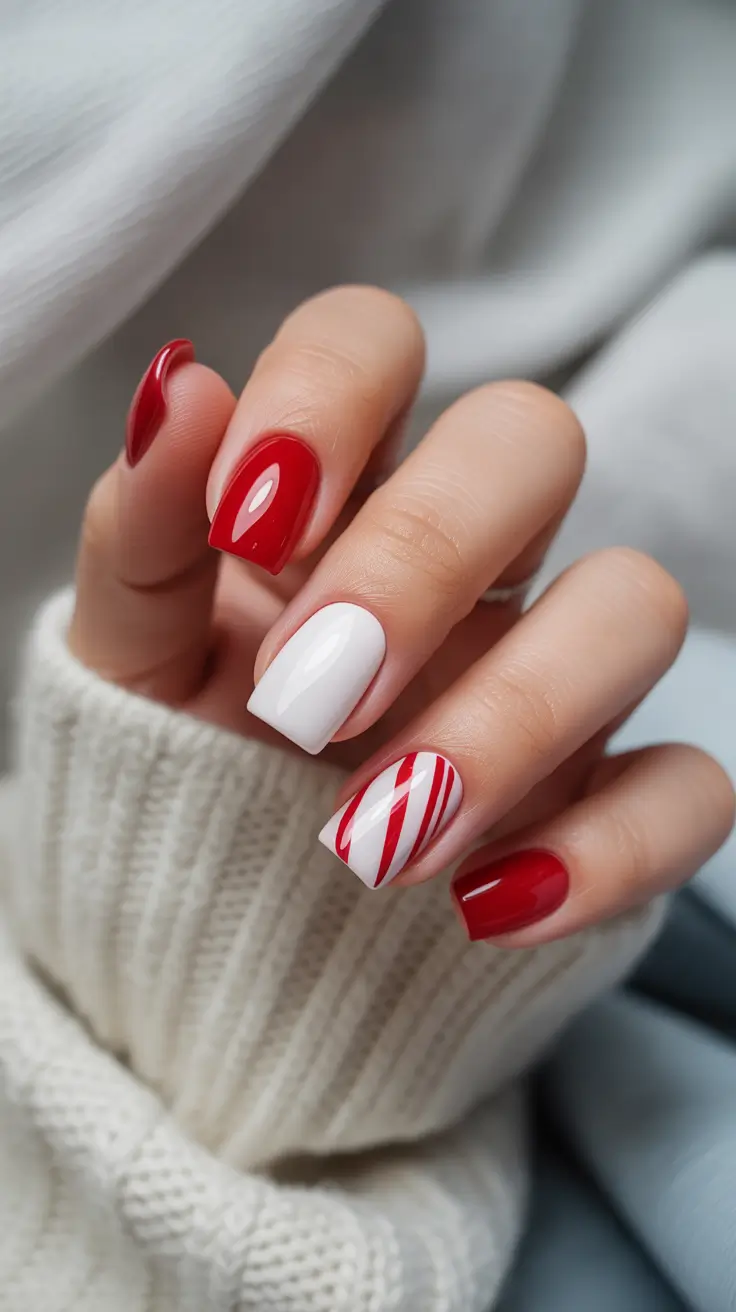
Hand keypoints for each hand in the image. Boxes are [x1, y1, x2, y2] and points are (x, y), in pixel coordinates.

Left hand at [69, 288, 733, 944]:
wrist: (219, 915)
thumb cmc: (179, 759)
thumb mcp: (130, 659)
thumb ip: (141, 534)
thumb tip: (178, 386)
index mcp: (340, 494)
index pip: (376, 341)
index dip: (326, 396)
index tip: (252, 524)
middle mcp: (467, 560)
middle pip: (532, 442)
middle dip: (421, 559)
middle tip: (306, 699)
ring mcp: (552, 670)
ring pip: (635, 608)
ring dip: (510, 722)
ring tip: (373, 841)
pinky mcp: (608, 795)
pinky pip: (690, 789)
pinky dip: (606, 853)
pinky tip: (482, 907)